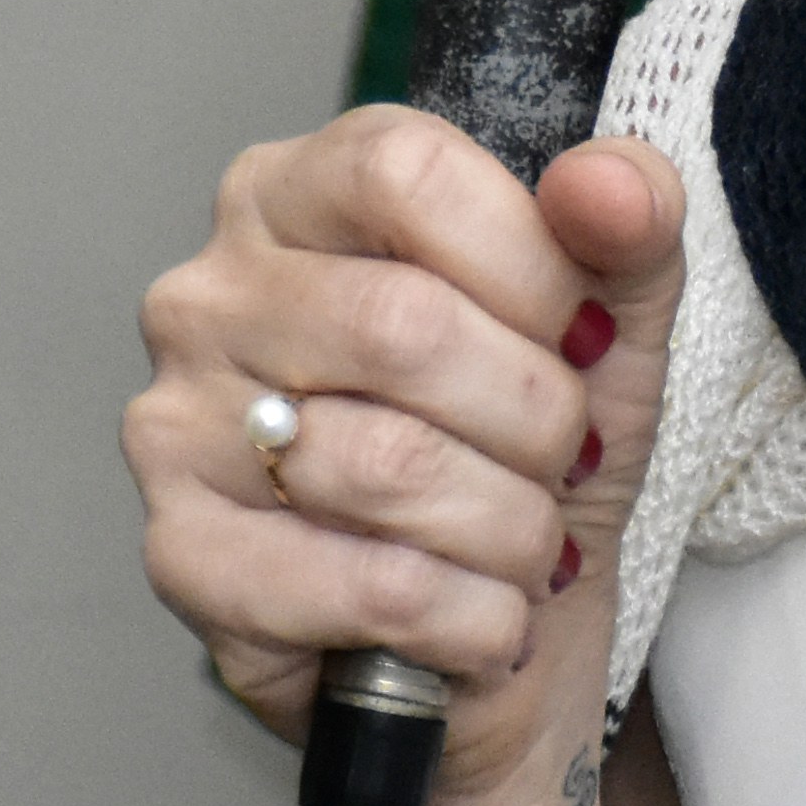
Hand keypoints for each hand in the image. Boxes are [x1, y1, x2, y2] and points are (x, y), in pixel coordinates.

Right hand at [131, 109, 684, 802]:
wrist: (492, 630)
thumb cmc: (523, 450)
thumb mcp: (607, 317)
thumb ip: (627, 218)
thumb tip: (608, 183)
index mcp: (294, 194)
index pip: (406, 175)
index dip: (530, 267)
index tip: (579, 337)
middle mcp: (209, 295)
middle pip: (401, 324)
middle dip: (534, 417)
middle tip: (564, 460)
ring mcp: (177, 427)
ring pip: (387, 465)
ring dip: (510, 528)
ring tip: (526, 543)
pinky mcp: (184, 559)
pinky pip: (366, 586)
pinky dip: (469, 617)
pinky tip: (482, 616)